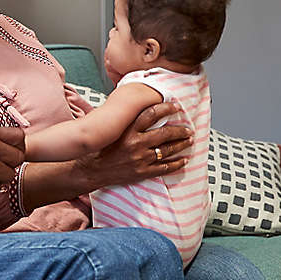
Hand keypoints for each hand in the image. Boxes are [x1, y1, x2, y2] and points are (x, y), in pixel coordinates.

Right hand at [75, 101, 192, 189]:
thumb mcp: (111, 130)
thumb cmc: (99, 149)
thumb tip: (138, 108)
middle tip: (189, 129)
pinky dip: (176, 164)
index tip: (176, 106)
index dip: (166, 108)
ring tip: (189, 141)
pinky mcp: (141, 172)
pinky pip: (164, 168)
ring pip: (167, 150)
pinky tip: (183, 161)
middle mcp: (136, 143)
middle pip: (165, 134)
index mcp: (128, 130)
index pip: (151, 114)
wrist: (91, 170)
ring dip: (181, 145)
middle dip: (180, 131)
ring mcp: (140, 159)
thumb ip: (125, 121)